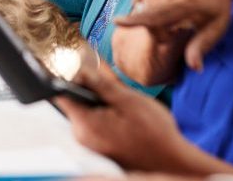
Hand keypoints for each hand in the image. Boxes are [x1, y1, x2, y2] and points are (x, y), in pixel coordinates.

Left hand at [54, 63, 189, 172]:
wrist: (171, 163)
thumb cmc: (154, 133)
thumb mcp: (128, 100)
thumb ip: (101, 84)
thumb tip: (80, 70)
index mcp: (85, 124)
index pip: (61, 94)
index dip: (69, 77)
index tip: (83, 68)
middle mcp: (82, 137)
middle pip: (75, 102)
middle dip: (91, 90)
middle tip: (113, 87)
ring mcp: (90, 144)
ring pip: (87, 112)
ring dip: (101, 103)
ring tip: (124, 105)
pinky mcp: (99, 147)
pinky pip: (96, 124)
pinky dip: (107, 115)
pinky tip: (125, 117)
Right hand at [115, 0, 231, 72]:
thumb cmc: (216, 7)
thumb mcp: (216, 29)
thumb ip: (201, 47)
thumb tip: (195, 68)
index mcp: (188, 1)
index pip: (158, 13)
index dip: (136, 19)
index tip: (116, 22)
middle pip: (148, 14)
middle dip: (155, 29)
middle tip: (174, 30)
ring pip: (142, 4)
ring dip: (149, 16)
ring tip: (171, 17)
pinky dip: (146, 4)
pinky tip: (161, 4)